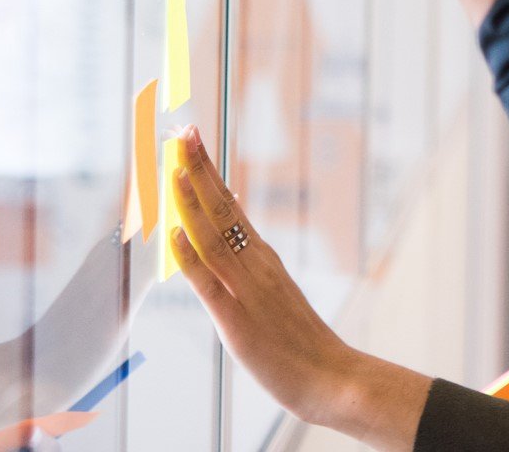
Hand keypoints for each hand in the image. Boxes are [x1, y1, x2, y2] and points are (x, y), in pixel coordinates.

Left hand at [168, 126, 428, 449]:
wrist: (333, 377)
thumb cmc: (302, 343)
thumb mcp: (274, 295)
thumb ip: (252, 268)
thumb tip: (231, 238)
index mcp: (263, 258)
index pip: (230, 205)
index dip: (208, 172)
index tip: (192, 142)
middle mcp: (256, 264)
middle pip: (222, 208)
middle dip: (199, 168)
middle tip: (184, 131)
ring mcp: (247, 289)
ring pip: (214, 235)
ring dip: (192, 199)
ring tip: (174, 165)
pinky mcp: (237, 318)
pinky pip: (209, 281)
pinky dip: (190, 255)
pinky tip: (175, 233)